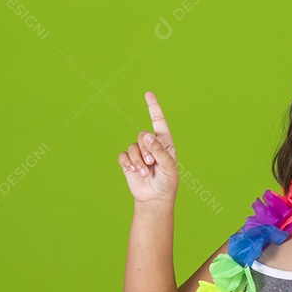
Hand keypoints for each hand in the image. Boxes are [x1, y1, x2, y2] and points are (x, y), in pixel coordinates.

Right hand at [118, 91, 179, 205]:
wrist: (154, 198)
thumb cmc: (166, 182)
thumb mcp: (168, 166)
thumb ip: (159, 150)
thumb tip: (147, 134)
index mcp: (164, 143)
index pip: (158, 121)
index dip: (153, 107)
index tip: (148, 93)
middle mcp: (151, 145)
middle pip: (142, 135)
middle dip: (146, 149)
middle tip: (152, 163)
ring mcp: (139, 153)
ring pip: (132, 147)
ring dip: (138, 160)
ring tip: (145, 172)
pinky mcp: (128, 161)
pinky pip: (123, 155)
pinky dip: (128, 163)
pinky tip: (133, 171)